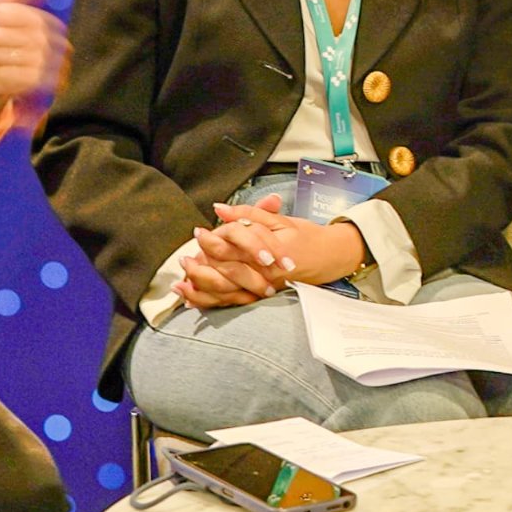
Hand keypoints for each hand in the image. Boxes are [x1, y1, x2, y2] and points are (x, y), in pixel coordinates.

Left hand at [186, 194, 362, 303]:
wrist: (330, 257)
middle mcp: (265, 273)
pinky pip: (231, 303)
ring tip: (182, 282)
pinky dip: (210, 302)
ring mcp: (264, 288)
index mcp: (268, 251)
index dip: (212, 240)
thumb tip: (219, 208)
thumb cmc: (306, 237)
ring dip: (201, 287)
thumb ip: (249, 213)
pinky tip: (192, 300)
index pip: (233, 246)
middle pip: (224, 271)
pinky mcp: (262, 297)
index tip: (198, 232)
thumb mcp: (280, 220)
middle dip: (200, 266)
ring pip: (226, 292)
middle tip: (184, 259)